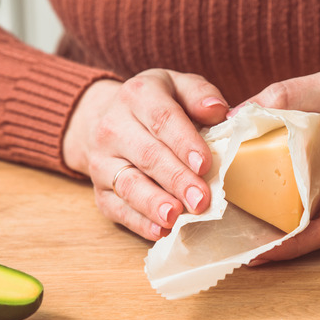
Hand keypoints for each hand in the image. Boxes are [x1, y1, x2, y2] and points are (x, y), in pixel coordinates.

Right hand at [63, 69, 228, 240]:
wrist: (108, 118)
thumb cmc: (158, 105)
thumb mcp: (178, 87)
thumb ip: (200, 94)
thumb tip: (219, 111)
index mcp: (138, 95)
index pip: (162, 119)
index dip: (185, 143)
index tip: (205, 164)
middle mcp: (113, 126)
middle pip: (148, 156)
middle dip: (176, 179)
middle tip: (201, 199)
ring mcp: (102, 161)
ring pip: (129, 184)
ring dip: (154, 204)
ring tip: (176, 216)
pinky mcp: (100, 190)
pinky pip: (117, 209)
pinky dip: (139, 223)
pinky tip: (160, 231)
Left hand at [238, 46, 319, 262]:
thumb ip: (287, 96)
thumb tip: (236, 115)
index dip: (287, 246)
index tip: (253, 255)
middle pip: (318, 231)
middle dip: (276, 238)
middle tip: (233, 240)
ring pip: (318, 220)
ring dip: (282, 223)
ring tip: (239, 224)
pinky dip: (292, 204)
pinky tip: (260, 199)